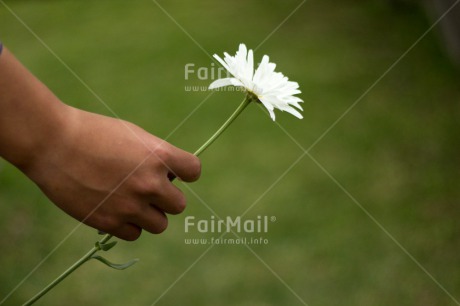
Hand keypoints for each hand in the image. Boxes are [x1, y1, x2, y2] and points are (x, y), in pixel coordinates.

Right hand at [25, 107, 200, 240]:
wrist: (53, 142)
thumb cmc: (93, 132)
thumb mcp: (133, 136)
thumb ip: (156, 157)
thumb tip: (169, 177)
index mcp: (159, 156)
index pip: (194, 171)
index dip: (184, 172)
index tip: (173, 172)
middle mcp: (150, 183)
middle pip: (179, 205)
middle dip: (165, 197)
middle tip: (146, 188)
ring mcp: (130, 205)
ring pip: (160, 224)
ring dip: (149, 214)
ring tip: (130, 201)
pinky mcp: (109, 221)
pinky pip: (134, 234)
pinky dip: (128, 225)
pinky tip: (115, 209)